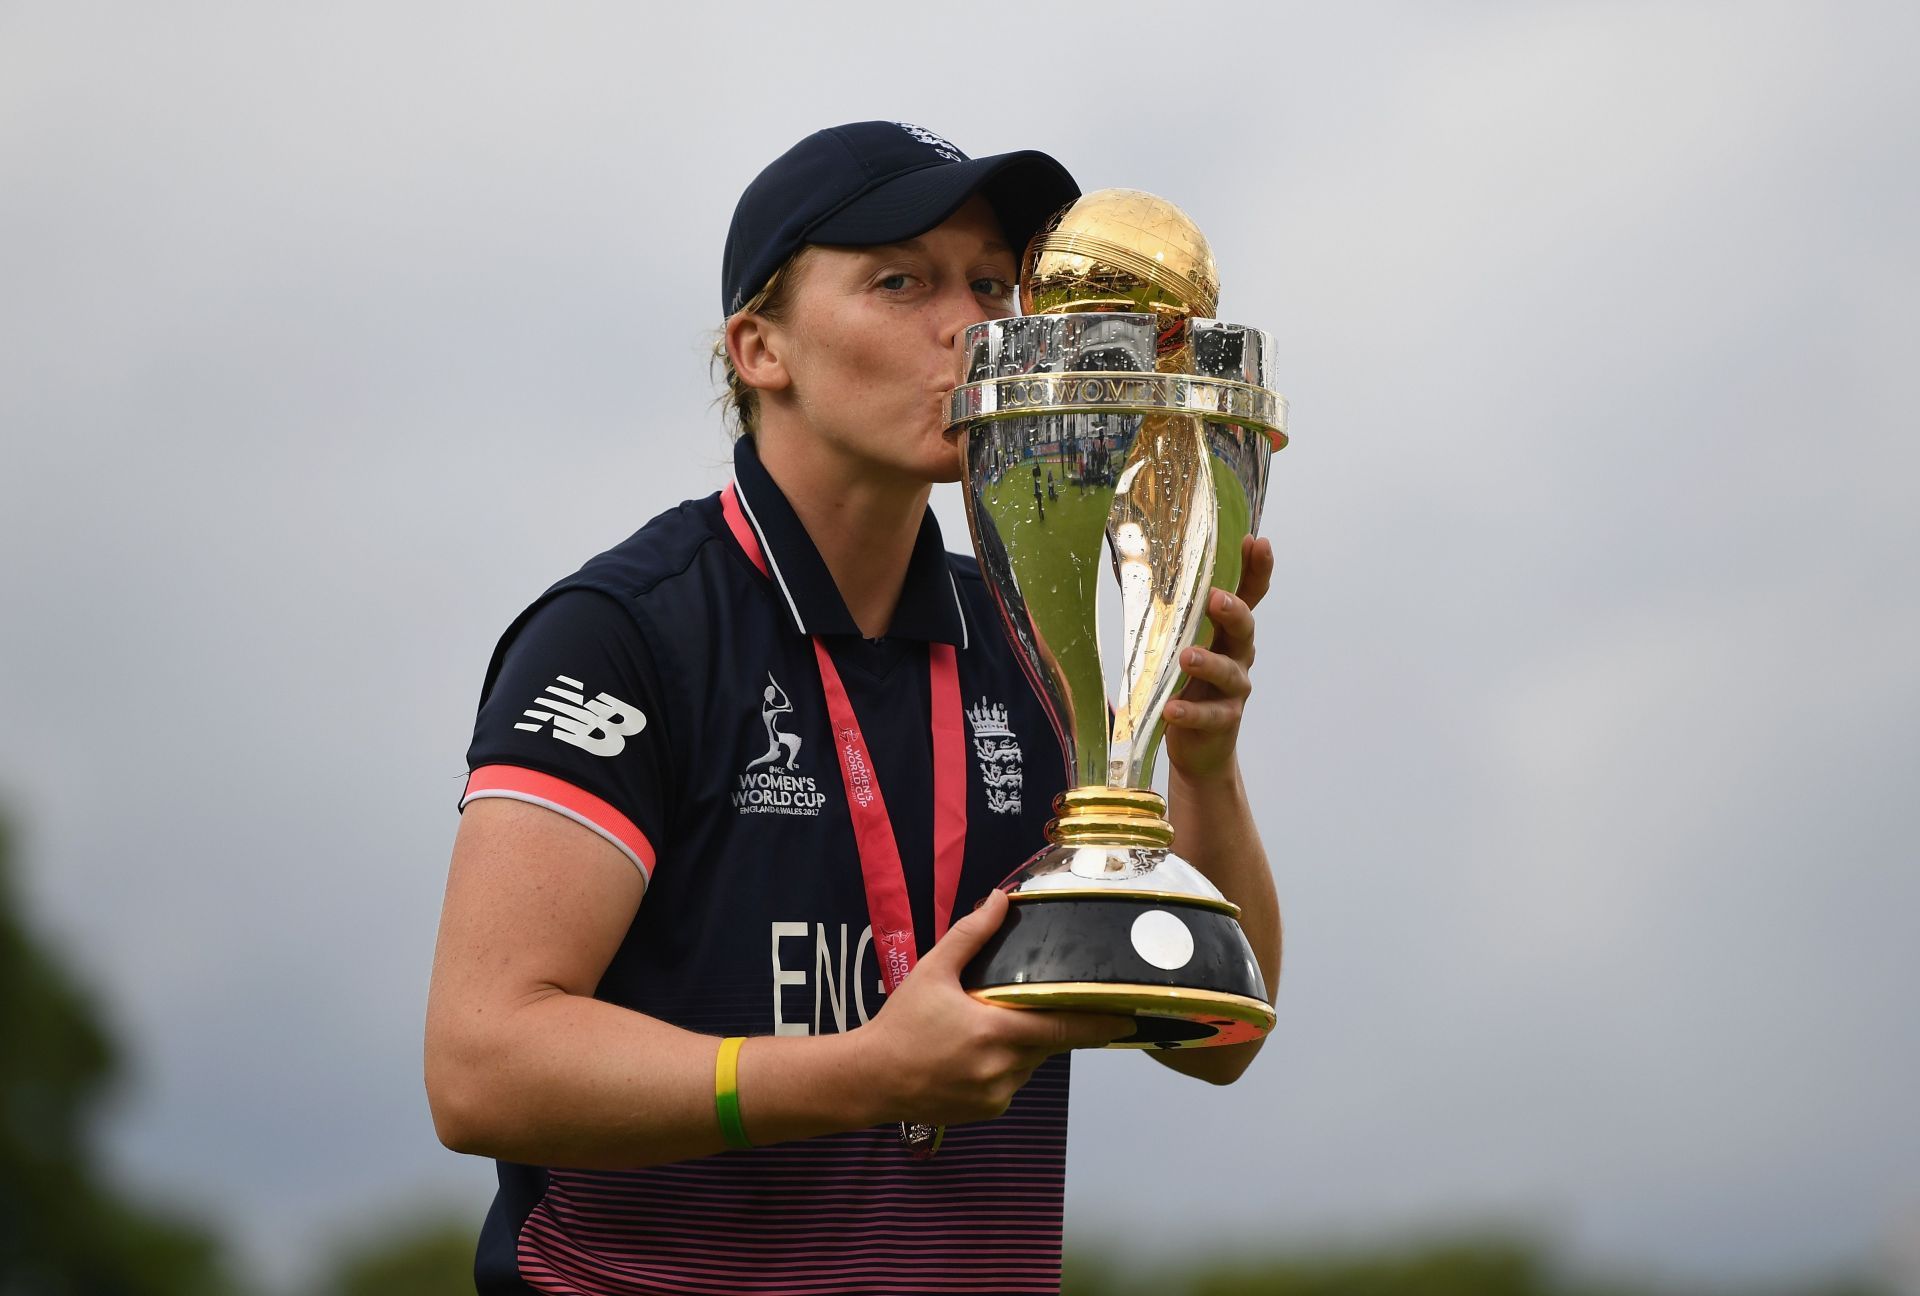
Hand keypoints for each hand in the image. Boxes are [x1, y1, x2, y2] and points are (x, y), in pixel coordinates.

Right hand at [857, 890, 1132, 1126]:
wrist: (869, 1079)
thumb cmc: (901, 1022)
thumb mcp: (933, 971)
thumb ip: (971, 935)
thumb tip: (1001, 898)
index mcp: (996, 1033)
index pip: (1062, 1027)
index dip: (1098, 1023)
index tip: (1127, 1016)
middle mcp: (1004, 1069)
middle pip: (1046, 1043)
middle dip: (1045, 1024)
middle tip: (1029, 1005)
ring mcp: (998, 1095)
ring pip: (1029, 1064)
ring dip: (1022, 1046)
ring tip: (985, 1028)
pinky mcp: (988, 1111)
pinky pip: (1011, 1083)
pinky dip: (1005, 1066)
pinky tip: (973, 1055)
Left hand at [1163, 534, 1272, 784]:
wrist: (1201, 748)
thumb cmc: (1190, 688)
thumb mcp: (1182, 648)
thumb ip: (1173, 620)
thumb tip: (1141, 573)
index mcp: (1227, 634)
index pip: (1249, 597)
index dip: (1257, 571)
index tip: (1257, 543)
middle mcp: (1237, 658)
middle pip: (1245, 630)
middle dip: (1233, 612)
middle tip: (1215, 599)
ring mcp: (1233, 691)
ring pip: (1230, 673)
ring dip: (1209, 662)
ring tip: (1187, 657)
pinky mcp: (1223, 721)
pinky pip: (1209, 715)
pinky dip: (1190, 712)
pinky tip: (1172, 709)